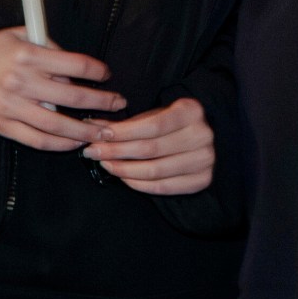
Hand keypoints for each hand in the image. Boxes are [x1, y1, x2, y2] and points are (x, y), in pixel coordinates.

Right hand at [0, 28, 127, 151]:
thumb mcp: (21, 34)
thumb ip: (49, 47)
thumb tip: (75, 68)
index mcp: (29, 55)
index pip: (75, 65)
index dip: (97, 71)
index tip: (106, 75)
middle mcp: (21, 82)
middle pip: (72, 97)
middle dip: (101, 103)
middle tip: (118, 105)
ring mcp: (11, 107)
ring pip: (58, 125)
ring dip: (85, 131)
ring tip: (103, 132)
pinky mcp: (3, 125)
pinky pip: (37, 140)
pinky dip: (59, 144)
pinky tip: (74, 142)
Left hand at [87, 96, 214, 194]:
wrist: (202, 138)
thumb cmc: (172, 124)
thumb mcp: (153, 116)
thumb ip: (126, 123)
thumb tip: (92, 127)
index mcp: (192, 111)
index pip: (152, 126)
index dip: (123, 133)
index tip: (98, 136)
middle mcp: (202, 135)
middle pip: (151, 149)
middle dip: (116, 151)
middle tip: (93, 152)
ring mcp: (205, 160)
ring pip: (155, 170)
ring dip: (124, 170)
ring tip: (105, 165)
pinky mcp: (202, 180)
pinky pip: (163, 187)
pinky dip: (138, 184)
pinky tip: (123, 177)